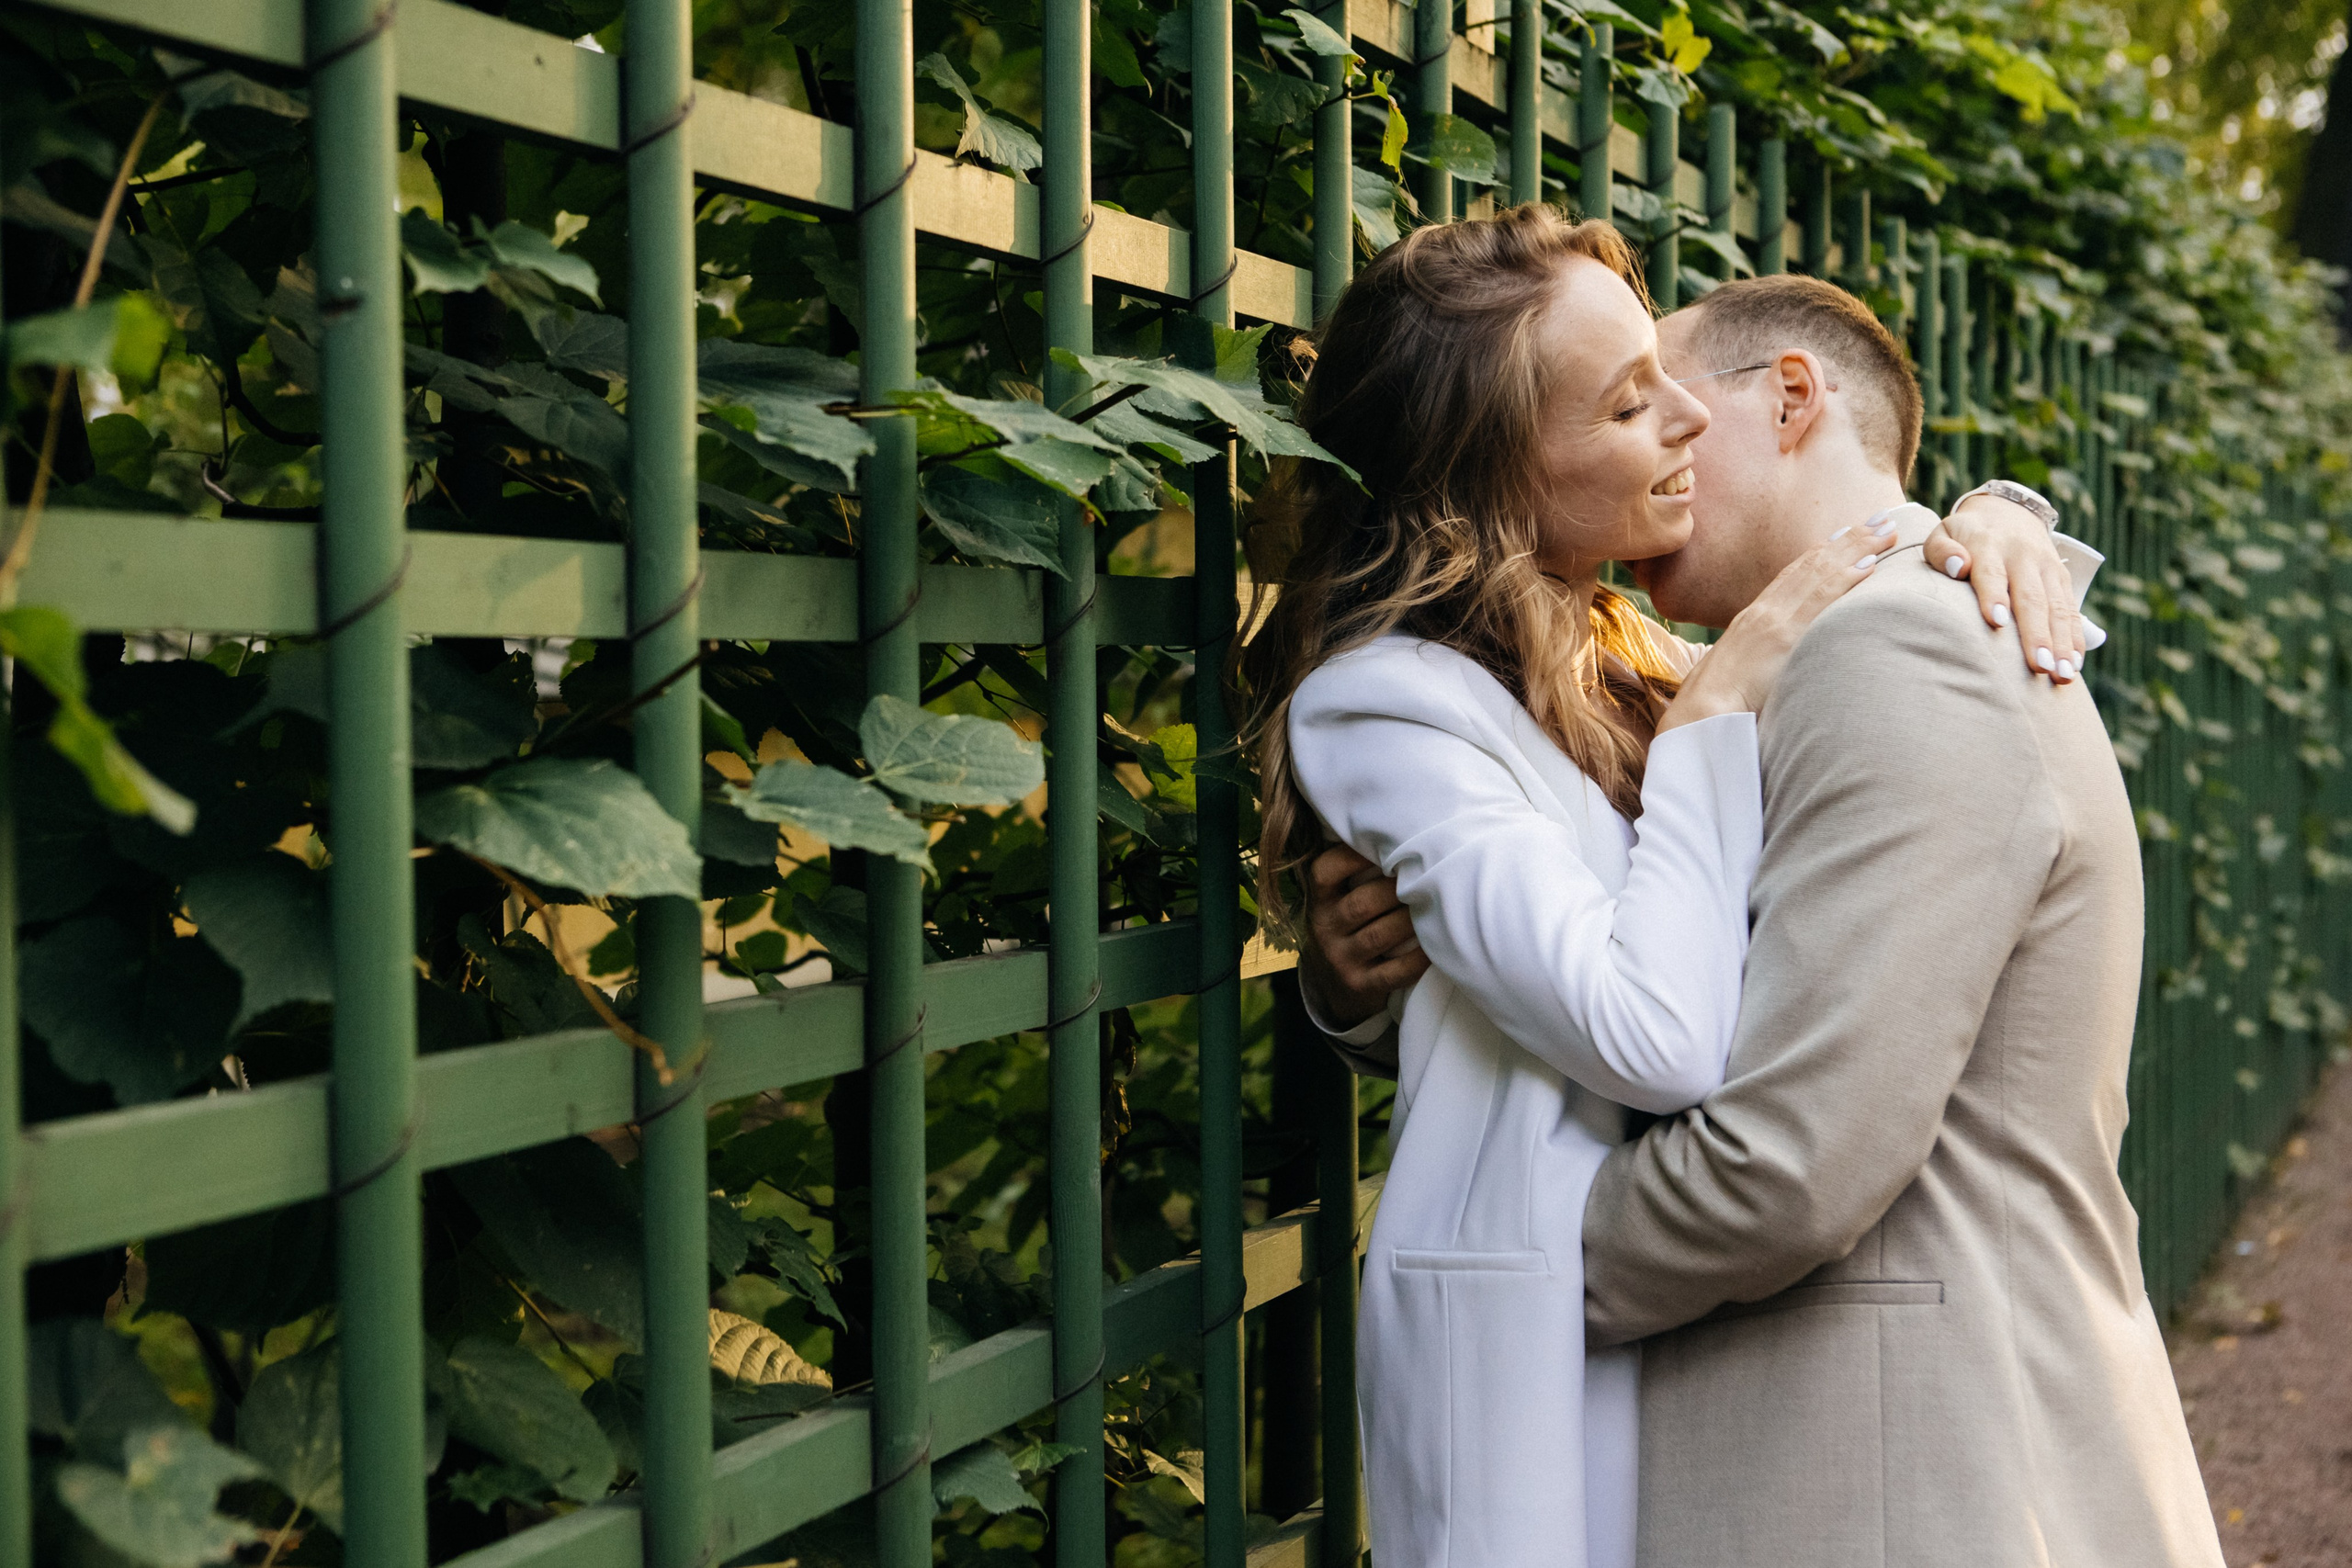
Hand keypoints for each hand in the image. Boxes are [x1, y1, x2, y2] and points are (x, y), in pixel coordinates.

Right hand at [1301, 842, 1426, 1029]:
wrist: (1334, 985)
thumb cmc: (1349, 925)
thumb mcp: (1337, 898)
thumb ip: (1355, 869)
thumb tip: (1400, 826)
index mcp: (1319, 900)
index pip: (1325, 872)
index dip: (1353, 856)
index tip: (1386, 845)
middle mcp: (1324, 929)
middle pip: (1361, 904)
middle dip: (1396, 890)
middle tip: (1427, 876)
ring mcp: (1341, 960)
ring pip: (1379, 936)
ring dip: (1410, 920)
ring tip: (1436, 906)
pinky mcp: (1361, 986)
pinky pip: (1393, 972)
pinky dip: (1418, 958)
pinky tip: (1435, 945)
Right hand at [1657, 517, 1884, 731]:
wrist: (1701, 712)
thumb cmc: (1718, 701)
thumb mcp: (1740, 669)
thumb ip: (1761, 657)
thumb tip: (1780, 661)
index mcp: (1754, 616)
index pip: (1794, 573)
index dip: (1824, 550)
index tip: (1850, 532)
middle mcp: (1765, 610)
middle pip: (1812, 564)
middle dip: (1849, 539)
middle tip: (1882, 518)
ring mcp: (1774, 620)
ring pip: (1820, 573)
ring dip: (1857, 549)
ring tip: (1887, 532)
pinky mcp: (1784, 637)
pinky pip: (1820, 601)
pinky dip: (1844, 579)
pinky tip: (1868, 565)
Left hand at [1924, 493, 2083, 683]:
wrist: (2006, 512)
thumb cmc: (1964, 536)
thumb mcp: (1943, 534)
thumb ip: (1942, 551)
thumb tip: (1958, 567)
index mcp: (1989, 545)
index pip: (1991, 572)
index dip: (1994, 595)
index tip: (1996, 622)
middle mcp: (2023, 556)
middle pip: (2031, 597)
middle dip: (2036, 634)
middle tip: (2039, 667)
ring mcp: (2047, 568)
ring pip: (2057, 607)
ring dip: (2061, 642)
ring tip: (2062, 674)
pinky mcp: (2062, 579)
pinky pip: (2072, 610)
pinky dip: (2074, 638)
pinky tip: (2074, 664)